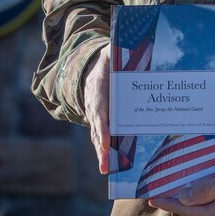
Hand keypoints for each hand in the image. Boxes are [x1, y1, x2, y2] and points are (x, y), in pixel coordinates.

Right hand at [82, 45, 110, 173]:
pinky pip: (104, 140)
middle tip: (104, 165)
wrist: (90, 72)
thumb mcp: (109, 54)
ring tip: (106, 171)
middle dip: (100, 149)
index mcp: (98, 93)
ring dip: (102, 156)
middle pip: (97, 131)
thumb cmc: (105, 64)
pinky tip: (113, 168)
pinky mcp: (103, 125)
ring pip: (98, 139)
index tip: (104, 141)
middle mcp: (95, 109)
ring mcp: (97, 119)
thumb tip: (124, 44)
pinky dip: (106, 154)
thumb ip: (117, 50)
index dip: (101, 127)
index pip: (99, 112)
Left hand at [148, 167, 214, 215]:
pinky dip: (214, 205)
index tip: (152, 199)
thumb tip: (183, 197)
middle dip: (187, 198)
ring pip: (208, 213)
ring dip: (203, 200)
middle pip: (197, 211)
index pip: (187, 209)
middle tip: (177, 183)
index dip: (169, 203)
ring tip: (204, 184)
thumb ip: (206, 189)